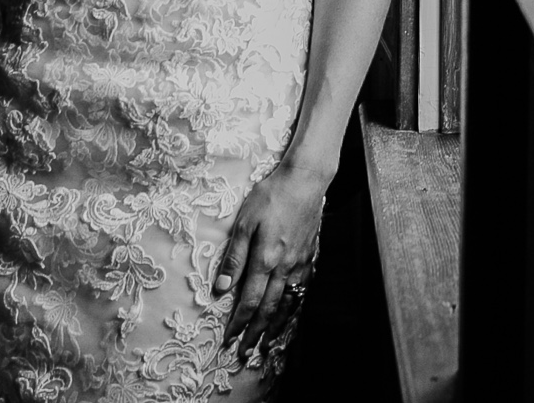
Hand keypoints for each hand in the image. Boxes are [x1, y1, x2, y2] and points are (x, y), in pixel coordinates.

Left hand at [213, 162, 329, 361]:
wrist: (305, 179)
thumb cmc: (271, 195)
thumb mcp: (244, 221)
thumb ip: (234, 256)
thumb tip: (223, 287)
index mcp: (266, 259)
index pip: (250, 301)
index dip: (239, 323)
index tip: (229, 339)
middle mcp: (285, 266)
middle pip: (269, 309)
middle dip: (255, 333)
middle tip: (245, 353)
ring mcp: (300, 263)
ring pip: (288, 303)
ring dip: (275, 327)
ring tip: (266, 344)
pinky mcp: (309, 256)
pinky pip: (301, 290)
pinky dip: (293, 307)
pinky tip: (288, 314)